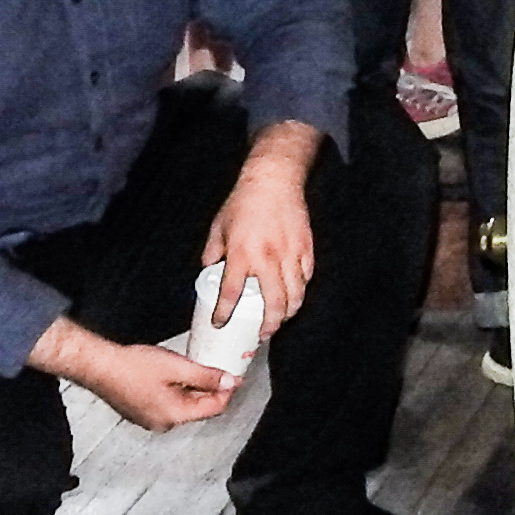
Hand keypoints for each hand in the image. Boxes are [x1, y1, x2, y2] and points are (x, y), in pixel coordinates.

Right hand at [38, 321, 235, 431]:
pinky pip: (166, 403)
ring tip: (193, 367)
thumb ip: (206, 377)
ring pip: (182, 405)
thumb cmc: (132, 367)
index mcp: (174, 416)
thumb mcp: (177, 367)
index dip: (226, 391)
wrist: (98, 365)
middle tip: (216, 368)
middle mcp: (163, 423)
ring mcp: (149, 419)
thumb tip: (229, 382)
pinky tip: (171, 373)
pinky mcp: (140, 411)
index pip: (213, 409)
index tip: (233, 376)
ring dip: (191, 388)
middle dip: (209, 389)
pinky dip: (175, 390)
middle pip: (197, 408)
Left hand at [203, 165, 317, 327]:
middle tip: (263, 334)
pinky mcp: (306, 248)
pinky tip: (295, 294)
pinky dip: (301, 289)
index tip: (220, 322)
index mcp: (241, 254)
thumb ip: (213, 253)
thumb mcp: (219, 227)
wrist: (273, 180)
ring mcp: (290, 254)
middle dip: (270, 325)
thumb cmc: (244, 202)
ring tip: (282, 320)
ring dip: (289, 312)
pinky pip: (306, 277)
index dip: (224, 313)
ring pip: (295, 295)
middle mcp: (267, 258)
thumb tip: (209, 271)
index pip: (231, 293)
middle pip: (273, 303)